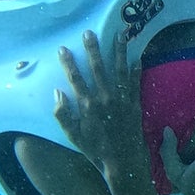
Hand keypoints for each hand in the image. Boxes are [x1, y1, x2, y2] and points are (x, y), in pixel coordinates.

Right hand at [53, 30, 141, 173]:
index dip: (68, 62)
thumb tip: (57, 92)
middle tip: (89, 32)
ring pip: (119, 70)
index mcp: (88, 105)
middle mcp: (105, 98)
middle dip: (92, 49)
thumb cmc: (95, 150)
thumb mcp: (73, 136)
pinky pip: (135, 83)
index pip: (75, 78)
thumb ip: (62, 114)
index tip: (63, 48)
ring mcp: (122, 100)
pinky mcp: (135, 104)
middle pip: (97, 68)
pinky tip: (137, 57)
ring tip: (121, 35)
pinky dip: (136, 70)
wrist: (122, 162)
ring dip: (119, 51)